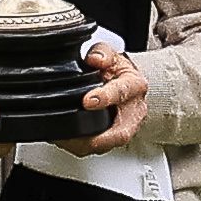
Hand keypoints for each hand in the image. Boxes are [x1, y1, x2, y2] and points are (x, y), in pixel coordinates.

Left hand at [74, 36, 152, 153]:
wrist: (126, 83)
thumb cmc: (118, 71)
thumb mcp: (111, 55)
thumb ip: (102, 53)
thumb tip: (94, 59)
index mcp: (135, 86)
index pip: (122, 93)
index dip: (105, 97)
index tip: (88, 101)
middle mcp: (134, 111)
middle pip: (121, 133)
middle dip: (97, 137)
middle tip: (74, 134)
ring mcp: (126, 129)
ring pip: (107, 145)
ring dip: (85, 144)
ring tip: (65, 138)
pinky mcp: (114, 139)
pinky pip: (98, 148)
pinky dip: (80, 146)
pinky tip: (67, 140)